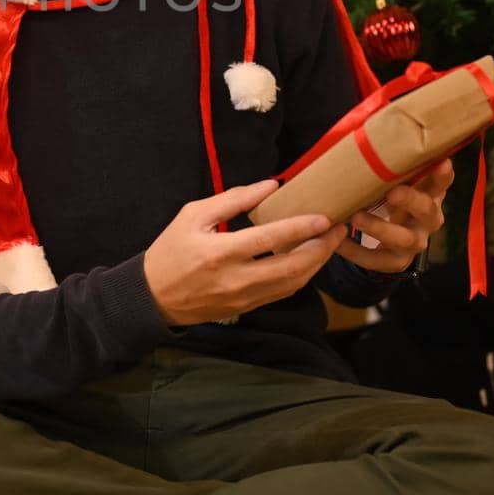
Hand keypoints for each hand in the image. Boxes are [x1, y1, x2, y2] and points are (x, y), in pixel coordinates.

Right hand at [142, 178, 348, 326]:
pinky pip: (283, 292)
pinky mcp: (247, 308)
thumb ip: (233, 199)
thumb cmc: (171, 249)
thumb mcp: (193, 215)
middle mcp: (236, 279)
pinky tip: (309, 259)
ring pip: (293, 284)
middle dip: (321, 248)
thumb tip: (271, 185)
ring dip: (317, 263)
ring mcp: (244, 298)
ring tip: (330, 242)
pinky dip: (301, 275)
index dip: (301, 228)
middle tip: (339, 229)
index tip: (324, 217)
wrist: (154, 296)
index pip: (270, 240)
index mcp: (220, 253)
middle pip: (292, 268)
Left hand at [338, 160, 453, 273]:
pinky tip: (338, 241)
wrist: (388, 237)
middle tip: (392, 192)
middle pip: (427, 211)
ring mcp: (413, 244)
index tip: (443, 162)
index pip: (440, 184)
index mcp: (429, 197)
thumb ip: (390, 167)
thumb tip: (363, 133)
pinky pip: (375, 260)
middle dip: (410, 200)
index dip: (442, 175)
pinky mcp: (395, 262)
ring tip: (356, 218)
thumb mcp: (395, 183)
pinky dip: (355, 251)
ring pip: (404, 239)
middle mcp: (427, 221)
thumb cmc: (389, 198)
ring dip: (380, 228)